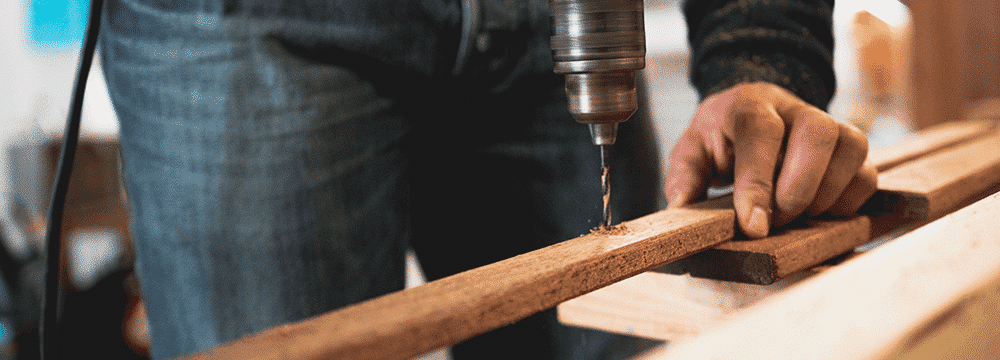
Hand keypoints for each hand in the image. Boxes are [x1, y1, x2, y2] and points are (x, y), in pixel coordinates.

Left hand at [664, 82, 876, 237]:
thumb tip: (683, 207)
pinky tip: (819, 212)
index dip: (758, 181)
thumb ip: (685, 176)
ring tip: (796, 216)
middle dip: (798, 188)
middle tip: (776, 221)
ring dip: (826, 195)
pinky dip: (847, 201)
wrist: (751, 113)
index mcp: (749, 105)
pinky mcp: (850, 149)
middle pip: (818, 132)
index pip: (760, 132)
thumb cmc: (720, 138)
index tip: (754, 225)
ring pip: (852, 147)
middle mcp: (794, 108)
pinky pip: (867, 173)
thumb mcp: (691, 150)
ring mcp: (829, 125)